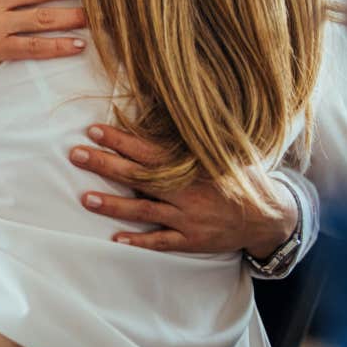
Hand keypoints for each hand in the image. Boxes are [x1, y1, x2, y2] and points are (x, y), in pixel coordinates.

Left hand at [69, 124, 297, 256]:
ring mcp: (187, 218)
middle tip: (76, 154)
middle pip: (137, 177)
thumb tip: (170, 104)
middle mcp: (186, 191)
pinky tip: (115, 239)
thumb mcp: (222, 150)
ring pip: (143, 211)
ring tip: (85, 198)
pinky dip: (139, 242)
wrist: (270, 216)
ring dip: (113, 205)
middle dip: (105, 164)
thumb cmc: (240, 175)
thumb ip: (192, 137)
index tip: (94, 130)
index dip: (119, 140)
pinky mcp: (192, 241)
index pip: (147, 149)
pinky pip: (161, 243)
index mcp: (190, 165)